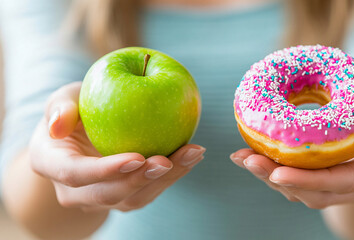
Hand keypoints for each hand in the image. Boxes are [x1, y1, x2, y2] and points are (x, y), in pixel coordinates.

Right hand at [30, 82, 204, 211]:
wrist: (86, 131)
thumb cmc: (76, 109)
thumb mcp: (64, 98)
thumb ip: (59, 106)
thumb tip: (57, 125)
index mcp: (51, 164)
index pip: (76, 174)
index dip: (106, 170)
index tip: (137, 157)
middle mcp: (74, 190)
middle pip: (110, 194)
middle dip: (142, 180)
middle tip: (168, 161)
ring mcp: (101, 197)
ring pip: (136, 198)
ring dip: (167, 179)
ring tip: (192, 153)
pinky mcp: (126, 195)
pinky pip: (150, 190)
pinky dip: (174, 175)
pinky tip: (192, 155)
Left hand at [230, 85, 353, 208]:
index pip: (344, 181)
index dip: (310, 180)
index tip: (278, 173)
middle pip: (317, 194)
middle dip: (279, 180)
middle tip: (248, 160)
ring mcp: (343, 189)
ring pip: (303, 193)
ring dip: (269, 177)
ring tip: (241, 157)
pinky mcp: (325, 184)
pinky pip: (298, 184)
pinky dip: (272, 172)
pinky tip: (247, 156)